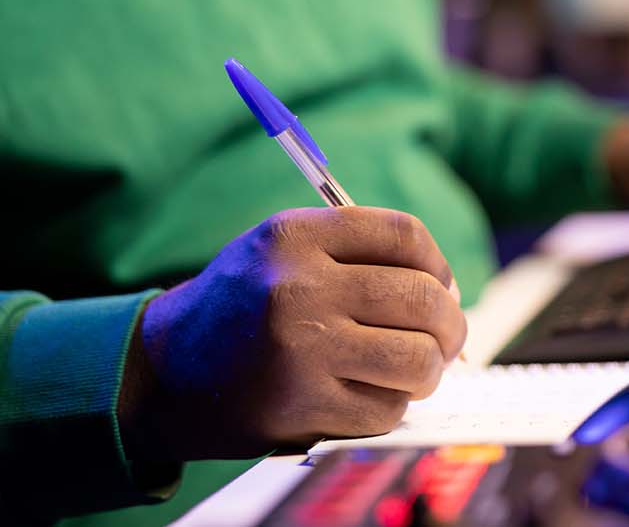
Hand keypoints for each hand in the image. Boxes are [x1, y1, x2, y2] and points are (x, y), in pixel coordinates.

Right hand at [116, 207, 466, 461]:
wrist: (162, 373)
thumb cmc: (240, 306)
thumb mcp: (282, 248)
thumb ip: (357, 250)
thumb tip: (445, 285)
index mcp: (295, 236)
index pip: (405, 235)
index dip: (437, 262)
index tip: (441, 283)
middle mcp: (297, 288)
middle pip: (423, 298)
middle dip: (449, 323)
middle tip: (445, 337)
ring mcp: (301, 351)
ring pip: (417, 360)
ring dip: (429, 369)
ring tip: (414, 368)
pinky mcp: (301, 407)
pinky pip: (387, 409)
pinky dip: (391, 405)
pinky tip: (368, 393)